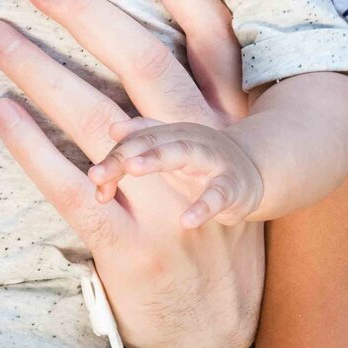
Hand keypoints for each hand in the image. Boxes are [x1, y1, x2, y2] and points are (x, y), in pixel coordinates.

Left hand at [0, 0, 262, 347]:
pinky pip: (73, 187)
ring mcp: (168, 202)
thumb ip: (191, 111)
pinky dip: (35, 147)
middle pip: (145, 62)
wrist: (215, 345)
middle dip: (87, 13)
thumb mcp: (219, 171)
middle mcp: (205, 156)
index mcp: (231, 128)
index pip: (215, 36)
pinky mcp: (132, 248)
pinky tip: (1, 114)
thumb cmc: (209, 245)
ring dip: (42, 70)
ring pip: (101, 118)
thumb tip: (139, 52)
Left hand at [89, 119, 265, 228]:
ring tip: (133, 168)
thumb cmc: (201, 163)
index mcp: (170, 134)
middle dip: (124, 152)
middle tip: (96, 172)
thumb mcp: (171, 149)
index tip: (93, 180)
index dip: (112, 158)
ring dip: (157, 157)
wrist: (255, 170)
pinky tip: (187, 221)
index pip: (134, 141)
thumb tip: (112, 127)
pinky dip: (204, 206)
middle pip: (152, 140)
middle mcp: (188, 140)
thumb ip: (142, 140)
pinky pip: (219, 194)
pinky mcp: (234, 186)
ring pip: (183, 152)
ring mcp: (213, 160)